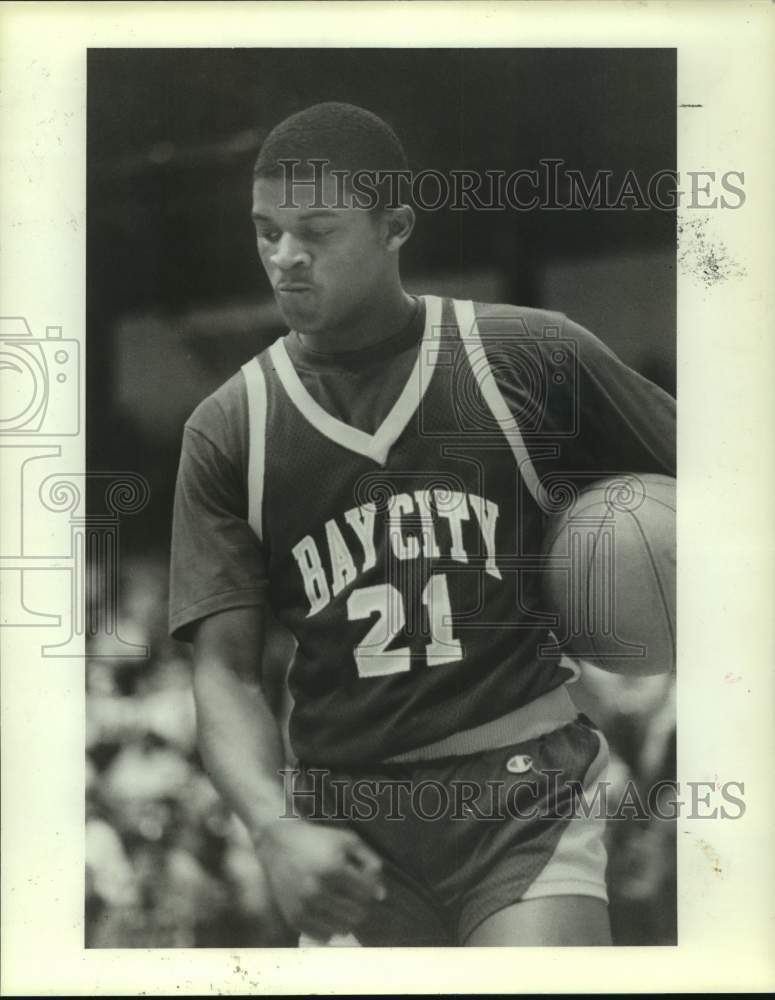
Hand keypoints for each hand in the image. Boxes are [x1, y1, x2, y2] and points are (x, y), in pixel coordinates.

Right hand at [254, 818, 385, 941]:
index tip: (362, 878)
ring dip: (347, 917)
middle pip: (357, 913)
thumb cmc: (318, 840)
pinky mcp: (294, 918)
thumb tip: (381, 896)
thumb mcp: (348, 841)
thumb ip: (370, 863)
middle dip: (360, 903)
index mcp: (333, 868)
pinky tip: (327, 911)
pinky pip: (323, 936)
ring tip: (342, 902)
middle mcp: (317, 890)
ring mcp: (304, 906)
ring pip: (342, 928)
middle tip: (352, 892)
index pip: (366, 893)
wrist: (278, 844)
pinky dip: (330, 927)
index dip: (369, 886)